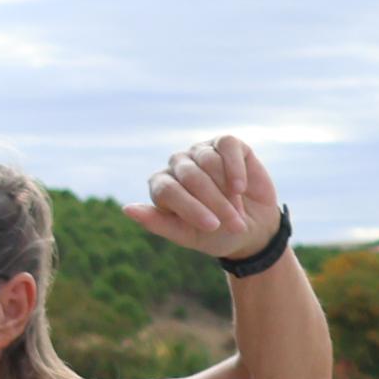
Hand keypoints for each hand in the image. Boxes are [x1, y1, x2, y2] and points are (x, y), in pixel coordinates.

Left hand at [126, 134, 282, 259]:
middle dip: (214, 202)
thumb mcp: (185, 235)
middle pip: (190, 177)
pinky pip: (227, 146)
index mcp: (161, 186)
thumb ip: (156, 223)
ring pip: (209, 162)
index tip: (212, 226)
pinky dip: (236, 168)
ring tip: (238, 211)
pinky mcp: (226, 143)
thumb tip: (126, 208)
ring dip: (227, 190)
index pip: (168, 191)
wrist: (252, 226)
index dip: (191, 208)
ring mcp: (200, 151)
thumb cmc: (214, 233)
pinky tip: (241, 187)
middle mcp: (177, 164)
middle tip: (231, 223)